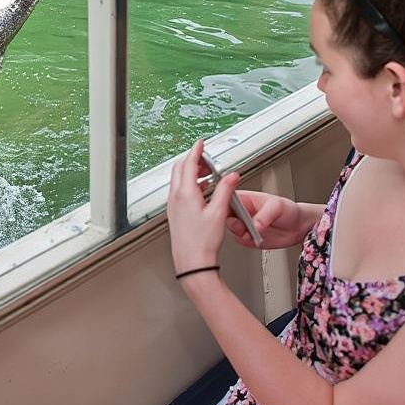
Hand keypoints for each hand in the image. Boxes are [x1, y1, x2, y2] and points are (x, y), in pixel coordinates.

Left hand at [168, 139, 241, 272]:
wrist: (192, 261)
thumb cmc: (202, 241)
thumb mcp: (219, 212)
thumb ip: (225, 190)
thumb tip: (231, 176)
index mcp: (185, 194)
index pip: (188, 163)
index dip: (196, 151)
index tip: (200, 143)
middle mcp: (176, 197)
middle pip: (180, 169)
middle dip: (192, 160)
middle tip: (206, 159)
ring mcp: (173, 205)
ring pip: (178, 180)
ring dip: (191, 172)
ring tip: (207, 174)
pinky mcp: (174, 213)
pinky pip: (179, 191)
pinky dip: (189, 184)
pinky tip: (201, 190)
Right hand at [224, 189, 313, 249]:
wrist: (298, 227)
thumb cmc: (288, 210)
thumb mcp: (277, 206)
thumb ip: (264, 215)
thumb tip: (254, 225)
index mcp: (244, 198)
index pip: (225, 198)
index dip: (222, 204)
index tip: (229, 210)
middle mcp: (240, 212)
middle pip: (223, 216)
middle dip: (232, 221)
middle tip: (243, 225)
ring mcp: (242, 226)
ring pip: (230, 230)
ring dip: (240, 232)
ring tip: (253, 232)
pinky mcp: (246, 238)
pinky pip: (239, 240)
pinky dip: (246, 241)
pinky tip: (255, 238)